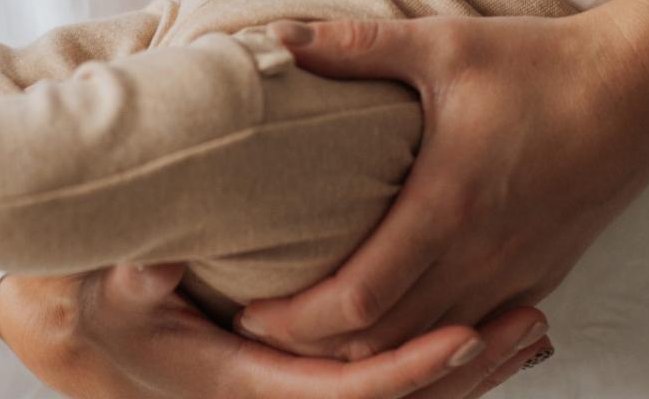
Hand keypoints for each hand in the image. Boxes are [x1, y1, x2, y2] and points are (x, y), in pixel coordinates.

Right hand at [0, 263, 552, 397]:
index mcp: (251, 383)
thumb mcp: (115, 284)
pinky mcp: (322, 361)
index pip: (348, 392)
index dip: (409, 368)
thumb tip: (162, 264)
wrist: (114, 316)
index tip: (464, 330)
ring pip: (407, 391)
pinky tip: (494, 329)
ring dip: (474, 365)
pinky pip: (394, 367)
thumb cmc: (119, 296)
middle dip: (467, 368)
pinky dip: (449, 354)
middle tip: (530, 321)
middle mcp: (290, 392)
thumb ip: (138, 279)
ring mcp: (310, 380)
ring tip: (534, 324)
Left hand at [238, 10, 648, 360]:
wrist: (643, 87)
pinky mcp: (543, 277)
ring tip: (321, 332)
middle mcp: (482, 260)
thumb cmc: (541, 64)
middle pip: (383, 343)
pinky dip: (426, 342)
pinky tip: (403, 321)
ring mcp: (517, 277)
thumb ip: (354, 45)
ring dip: (370, 353)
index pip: (354, 302)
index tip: (247, 311)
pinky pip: (474, 334)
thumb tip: (273, 34)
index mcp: (448, 209)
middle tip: (263, 329)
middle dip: (315, 348)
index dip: (293, 320)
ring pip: (430, 348)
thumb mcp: (444, 44)